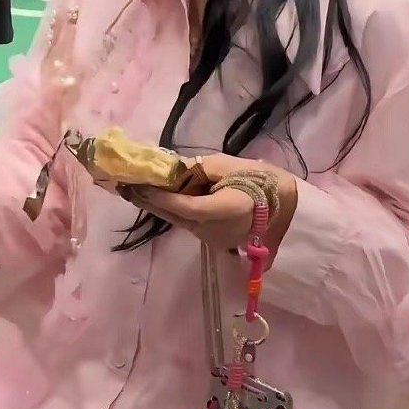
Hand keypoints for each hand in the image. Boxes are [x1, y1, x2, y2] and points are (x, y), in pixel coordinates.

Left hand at [127, 152, 297, 252]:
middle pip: (173, 215)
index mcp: (224, 211)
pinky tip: (158, 199)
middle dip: (147, 200)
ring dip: (157, 205)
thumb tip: (173, 169)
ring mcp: (212, 239)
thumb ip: (201, 169)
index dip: (160, 196)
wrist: (286, 210)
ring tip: (134, 190)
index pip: (184, 205)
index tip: (137, 184)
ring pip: (178, 221)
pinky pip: (187, 223)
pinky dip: (172, 211)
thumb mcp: (232, 166)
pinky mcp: (212, 242)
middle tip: (121, 186)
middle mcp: (214, 229)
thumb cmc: (261, 183)